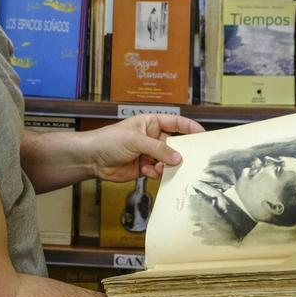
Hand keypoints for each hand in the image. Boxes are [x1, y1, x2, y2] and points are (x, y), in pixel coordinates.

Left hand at [86, 114, 203, 181]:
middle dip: (180, 152)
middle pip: (174, 145)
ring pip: (167, 160)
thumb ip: (157, 149)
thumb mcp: (135, 140)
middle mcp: (152, 138)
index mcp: (151, 123)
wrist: (92, 158)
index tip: (203, 135)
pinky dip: (158, 174)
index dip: (190, 127)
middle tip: (190, 160)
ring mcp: (148, 154)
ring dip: (167, 165)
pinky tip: (149, 172)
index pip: (176, 122)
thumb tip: (178, 158)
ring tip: (161, 167)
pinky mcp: (144, 168)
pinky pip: (158, 172)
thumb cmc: (110, 140)